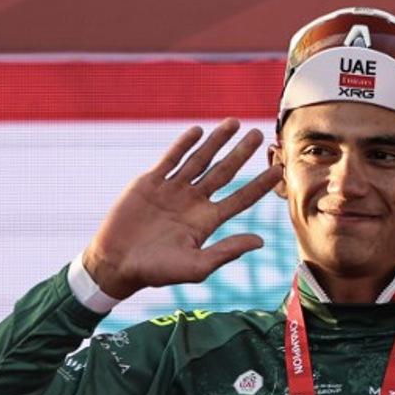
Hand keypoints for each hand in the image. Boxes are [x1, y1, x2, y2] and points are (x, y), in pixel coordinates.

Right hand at [82, 119, 282, 299]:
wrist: (116, 263)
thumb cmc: (156, 271)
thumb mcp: (196, 266)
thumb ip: (227, 251)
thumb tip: (260, 241)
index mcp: (206, 221)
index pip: (240, 199)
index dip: (259, 185)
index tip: (278, 170)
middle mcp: (193, 202)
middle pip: (224, 172)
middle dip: (241, 153)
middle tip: (258, 135)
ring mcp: (172, 190)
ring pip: (200, 160)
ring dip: (216, 141)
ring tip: (234, 123)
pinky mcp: (150, 183)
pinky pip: (170, 159)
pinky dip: (183, 144)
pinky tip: (198, 131)